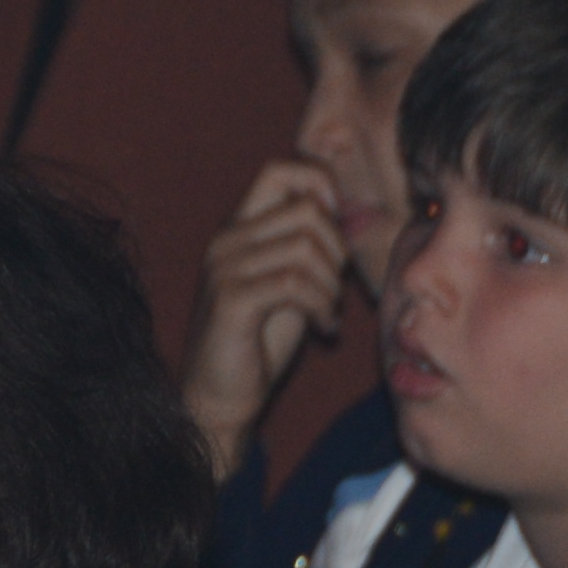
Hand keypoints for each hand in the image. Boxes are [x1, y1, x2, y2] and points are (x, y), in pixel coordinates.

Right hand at [178, 160, 356, 480]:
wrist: (220, 397)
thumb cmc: (258, 342)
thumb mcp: (288, 282)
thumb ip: (307, 245)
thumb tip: (347, 212)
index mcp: (238, 229)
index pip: (281, 169)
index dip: (320, 186)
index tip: (336, 232)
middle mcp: (226, 241)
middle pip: (306, 208)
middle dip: (338, 247)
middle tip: (337, 285)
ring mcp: (224, 269)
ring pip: (306, 246)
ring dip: (332, 284)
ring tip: (329, 312)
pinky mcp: (230, 300)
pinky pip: (294, 283)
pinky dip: (322, 306)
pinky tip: (324, 329)